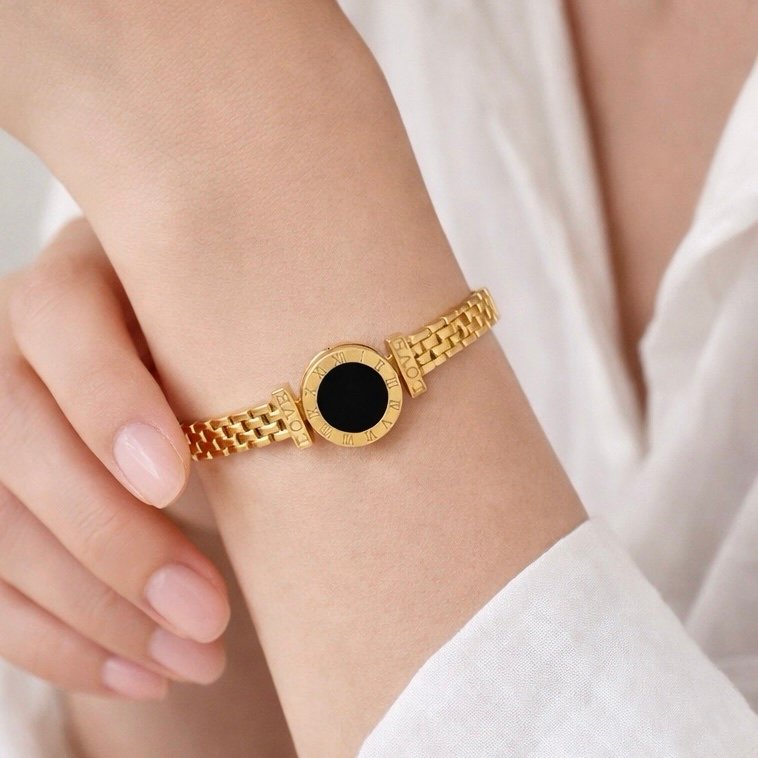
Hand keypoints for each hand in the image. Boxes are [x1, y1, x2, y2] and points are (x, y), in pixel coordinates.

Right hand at [0, 218, 229, 698]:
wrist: (205, 394)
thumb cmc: (239, 356)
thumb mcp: (244, 344)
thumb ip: (252, 371)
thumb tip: (330, 434)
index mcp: (87, 280)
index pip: (63, 320)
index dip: (106, 402)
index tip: (172, 478)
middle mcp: (18, 347)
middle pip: (22, 438)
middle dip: (115, 541)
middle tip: (208, 614)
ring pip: (1, 526)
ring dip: (98, 613)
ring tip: (196, 661)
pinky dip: (62, 644)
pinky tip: (141, 677)